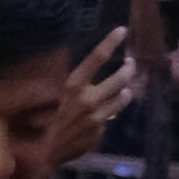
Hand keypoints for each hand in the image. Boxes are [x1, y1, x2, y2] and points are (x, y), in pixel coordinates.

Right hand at [62, 23, 137, 146]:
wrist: (48, 148)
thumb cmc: (55, 119)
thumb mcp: (65, 97)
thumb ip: (83, 88)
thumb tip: (105, 78)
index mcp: (72, 84)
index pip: (95, 58)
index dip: (110, 42)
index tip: (122, 30)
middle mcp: (86, 96)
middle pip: (120, 77)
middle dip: (129, 69)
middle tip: (131, 64)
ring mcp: (96, 112)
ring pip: (124, 96)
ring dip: (126, 92)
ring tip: (124, 90)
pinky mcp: (102, 126)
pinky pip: (114, 113)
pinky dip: (113, 111)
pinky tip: (106, 113)